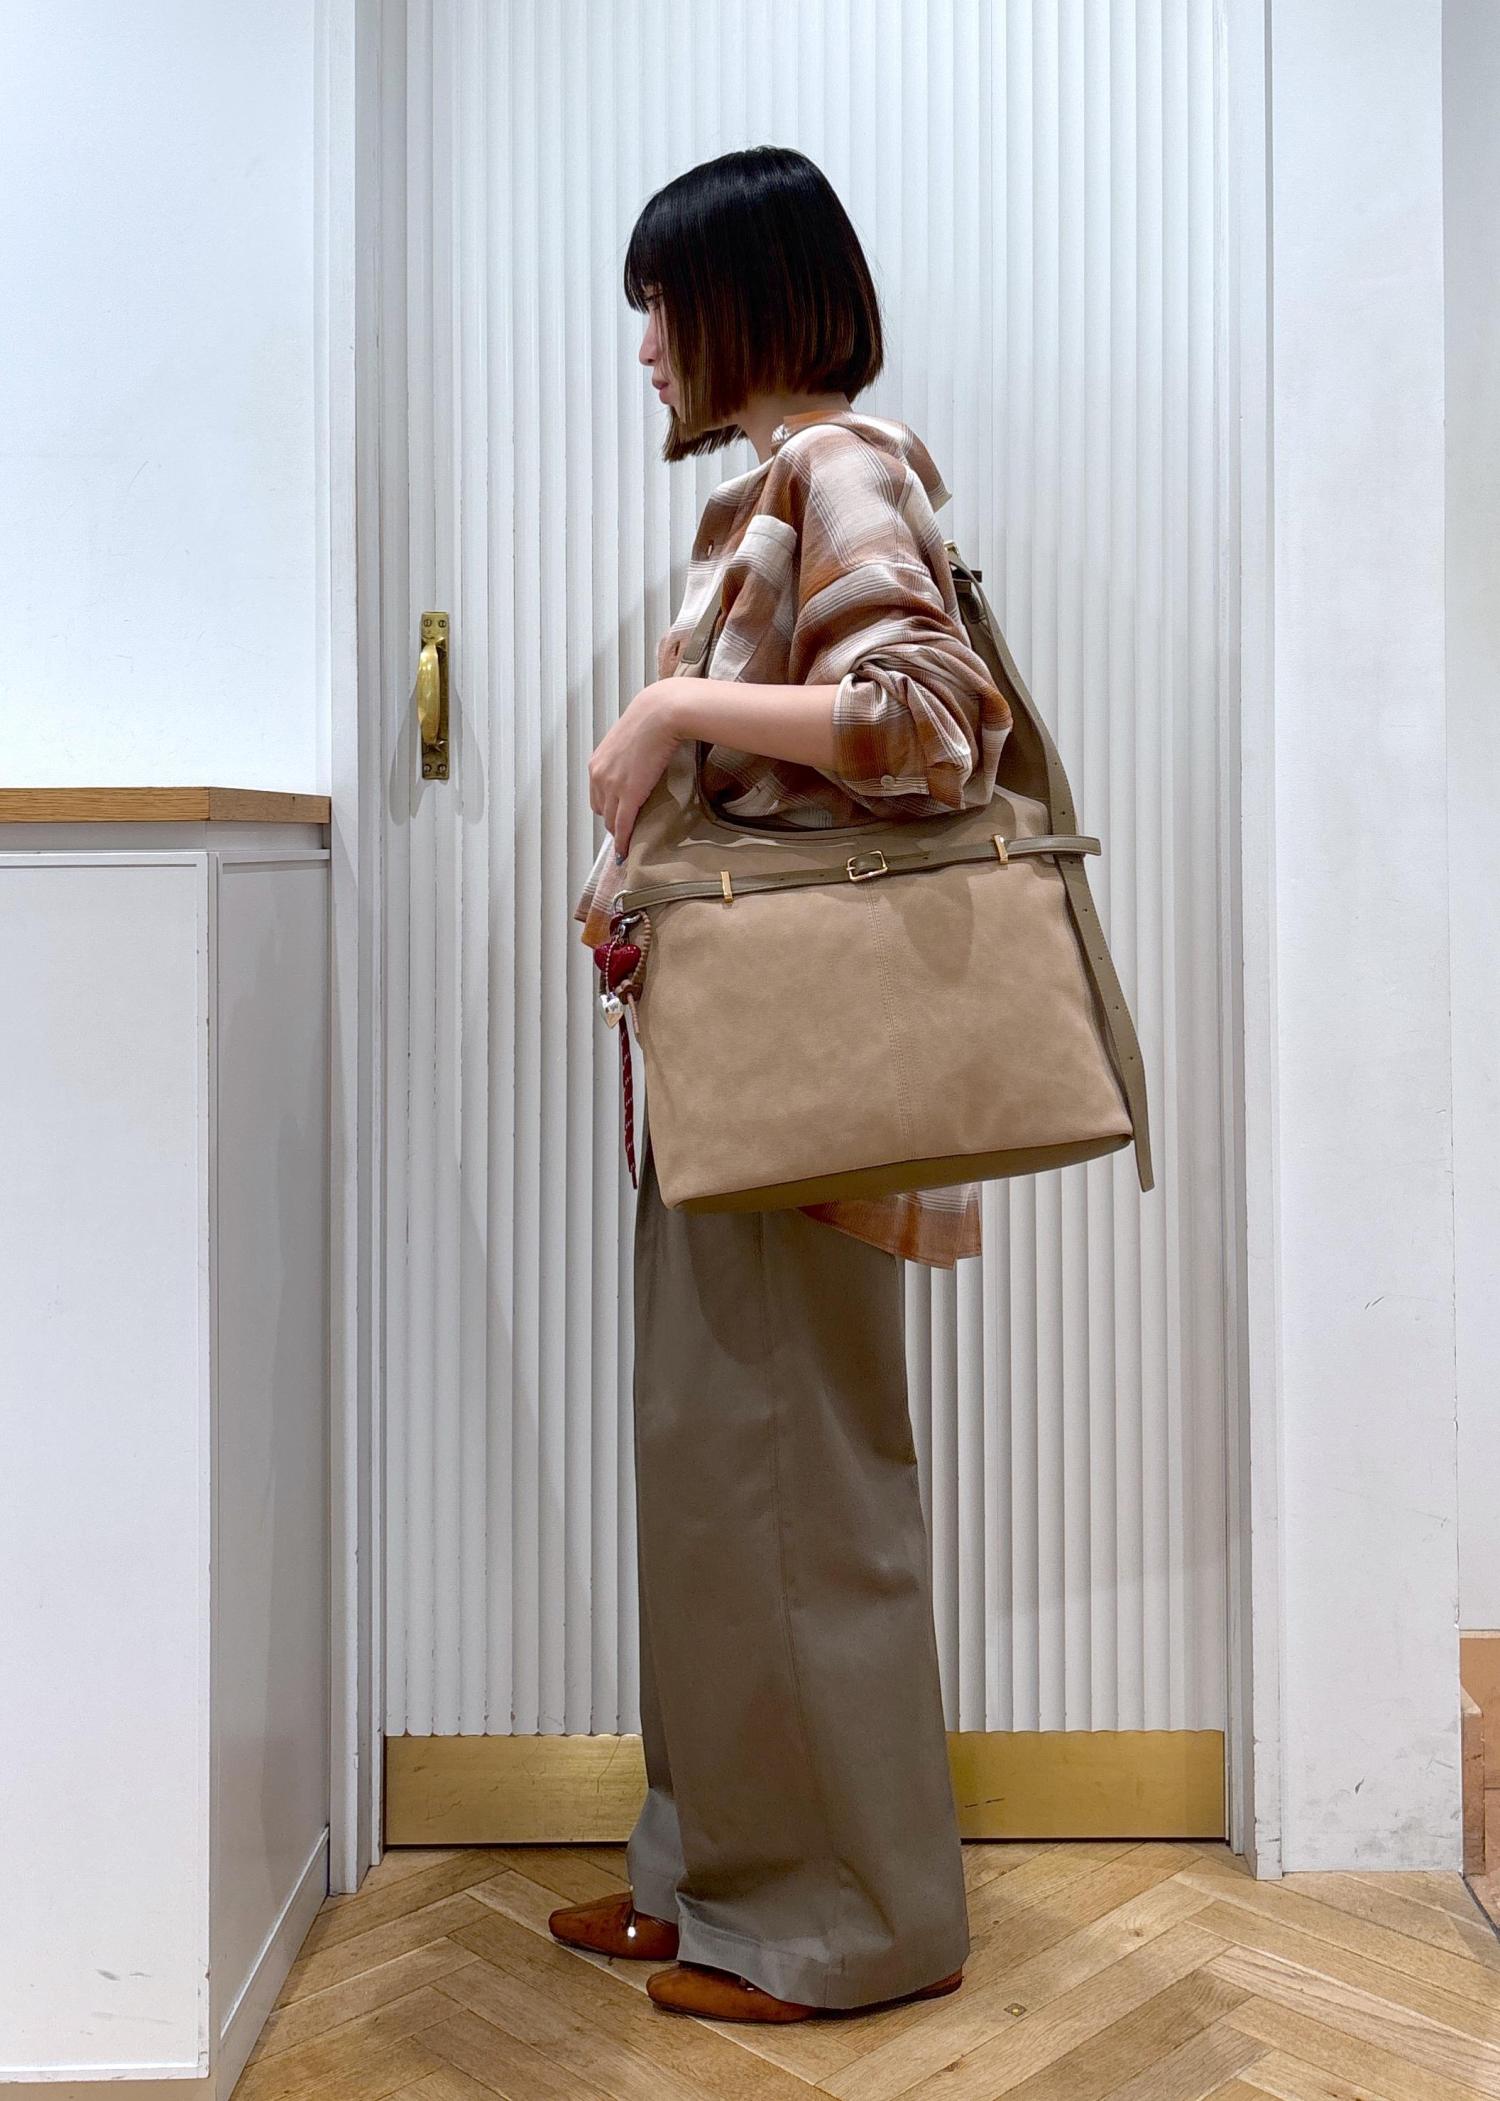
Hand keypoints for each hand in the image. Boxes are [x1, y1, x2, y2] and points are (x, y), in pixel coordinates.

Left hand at [588, 681, 681, 856]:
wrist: (661, 714)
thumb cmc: (652, 719)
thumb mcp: (629, 738)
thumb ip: (627, 753)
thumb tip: (639, 759)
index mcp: (597, 762)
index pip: (597, 795)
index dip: (608, 807)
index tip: (618, 816)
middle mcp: (598, 775)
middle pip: (601, 810)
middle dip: (613, 821)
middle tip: (626, 830)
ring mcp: (612, 786)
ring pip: (611, 821)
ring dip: (619, 833)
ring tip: (628, 845)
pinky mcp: (628, 795)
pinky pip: (622, 825)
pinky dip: (623, 841)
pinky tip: (625, 852)